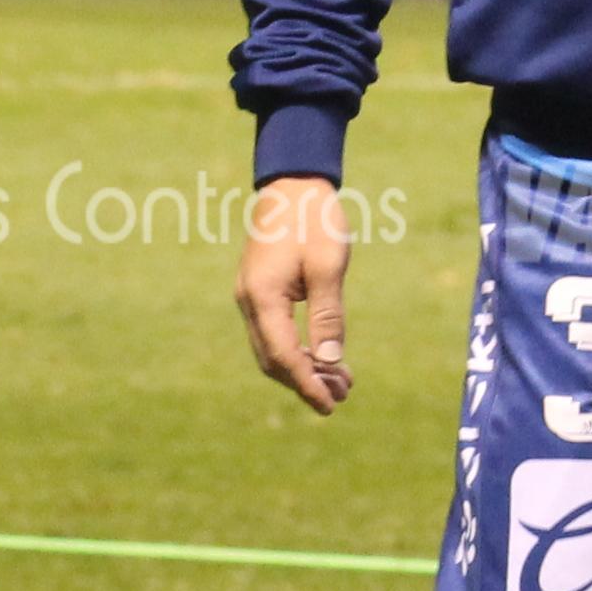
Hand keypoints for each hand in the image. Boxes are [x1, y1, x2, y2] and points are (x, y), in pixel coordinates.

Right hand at [233, 174, 353, 415]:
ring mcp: (251, 297)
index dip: (307, 384)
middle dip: (306, 382)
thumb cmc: (314, 220)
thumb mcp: (329, 266)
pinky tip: (324, 357)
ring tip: (340, 382)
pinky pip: (274, 333)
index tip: (330, 405)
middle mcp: (249, 301)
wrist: (293, 184)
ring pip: (272, 349)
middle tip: (342, 396)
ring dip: (303, 368)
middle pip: (273, 360)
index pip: (284, 356)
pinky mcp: (260, 292)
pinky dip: (297, 350)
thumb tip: (330, 362)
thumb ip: (328, 315)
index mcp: (263, 296)